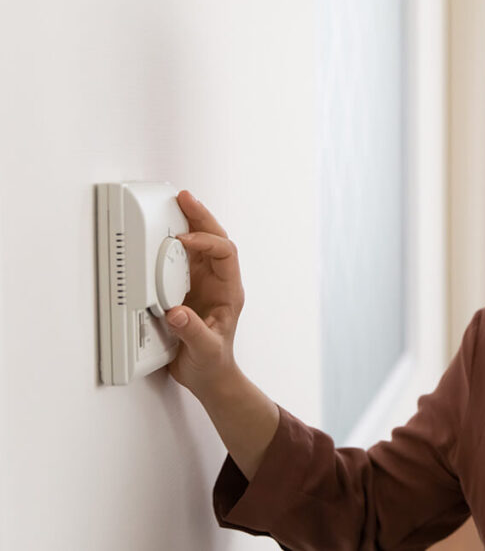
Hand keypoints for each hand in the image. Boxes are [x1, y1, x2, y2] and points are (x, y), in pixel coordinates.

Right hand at [165, 190, 245, 396]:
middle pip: (216, 240)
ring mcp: (204, 284)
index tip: (181, 243)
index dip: (205, 243)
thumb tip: (177, 313)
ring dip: (190, 223)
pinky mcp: (188, 289)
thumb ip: (193, 333)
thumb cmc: (213, 364)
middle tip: (184, 198)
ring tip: (177, 203)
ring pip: (202, 245)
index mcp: (229, 292)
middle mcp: (219, 283)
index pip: (225, 254)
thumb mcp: (205, 351)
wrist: (209, 377)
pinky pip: (184, 259)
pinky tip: (165, 232)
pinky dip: (175, 242)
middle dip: (201, 218)